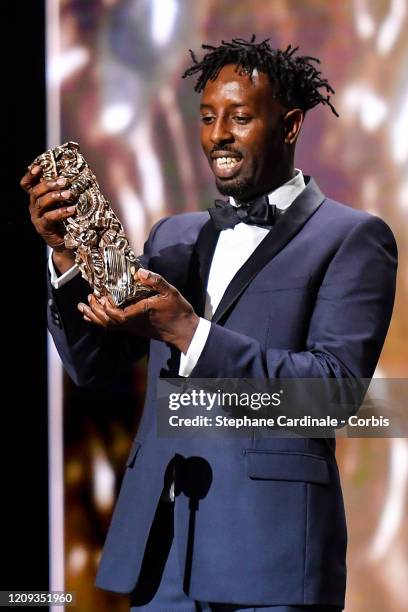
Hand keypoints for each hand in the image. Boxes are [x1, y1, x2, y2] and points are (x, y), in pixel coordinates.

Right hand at [20, 164, 75, 270]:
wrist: (65, 243)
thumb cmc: (65, 220)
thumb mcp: (62, 204)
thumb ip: (63, 192)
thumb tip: (77, 177)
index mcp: (37, 198)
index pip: (27, 184)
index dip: (30, 175)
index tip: (39, 167)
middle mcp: (34, 206)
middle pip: (35, 191)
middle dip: (49, 184)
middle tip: (64, 181)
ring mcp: (37, 217)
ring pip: (41, 203)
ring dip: (55, 196)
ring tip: (69, 194)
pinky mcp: (43, 227)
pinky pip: (49, 217)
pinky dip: (61, 212)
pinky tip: (71, 210)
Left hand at [77, 268, 199, 353]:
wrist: (184, 331)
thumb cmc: (178, 311)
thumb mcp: (171, 292)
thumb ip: (155, 281)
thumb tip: (139, 272)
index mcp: (140, 313)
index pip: (116, 315)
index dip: (105, 307)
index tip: (100, 295)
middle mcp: (133, 323)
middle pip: (107, 321)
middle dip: (95, 311)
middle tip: (88, 298)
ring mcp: (132, 328)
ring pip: (108, 325)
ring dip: (94, 317)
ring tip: (83, 308)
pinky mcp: (134, 329)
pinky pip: (113, 327)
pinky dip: (101, 321)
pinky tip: (95, 316)